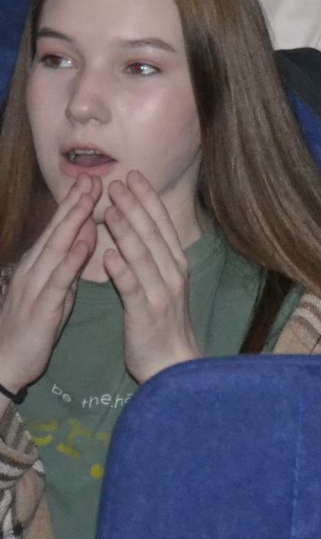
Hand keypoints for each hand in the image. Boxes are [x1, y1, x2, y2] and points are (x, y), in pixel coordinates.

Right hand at [0, 175, 99, 396]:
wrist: (7, 361)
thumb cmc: (35, 324)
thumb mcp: (56, 288)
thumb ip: (69, 262)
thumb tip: (86, 233)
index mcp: (39, 264)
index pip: (58, 228)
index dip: (75, 203)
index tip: (93, 179)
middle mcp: (33, 269)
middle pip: (56, 230)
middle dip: (74, 202)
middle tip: (92, 177)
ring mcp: (34, 286)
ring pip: (55, 247)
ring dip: (73, 221)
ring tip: (89, 199)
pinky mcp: (40, 306)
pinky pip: (58, 279)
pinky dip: (71, 259)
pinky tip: (84, 243)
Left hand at [100, 173, 200, 384]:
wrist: (174, 362)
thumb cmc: (164, 324)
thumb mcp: (164, 284)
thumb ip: (153, 258)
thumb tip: (140, 229)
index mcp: (176, 264)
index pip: (162, 224)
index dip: (147, 199)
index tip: (134, 176)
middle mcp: (173, 273)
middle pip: (153, 234)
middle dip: (135, 206)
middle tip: (117, 182)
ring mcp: (162, 293)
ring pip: (142, 256)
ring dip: (126, 231)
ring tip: (109, 209)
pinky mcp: (146, 314)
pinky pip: (133, 288)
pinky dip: (122, 271)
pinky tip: (109, 256)